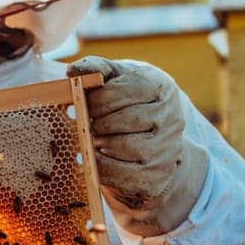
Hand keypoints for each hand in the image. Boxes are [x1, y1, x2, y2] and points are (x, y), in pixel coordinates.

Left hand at [68, 56, 208, 234]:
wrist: (151, 142)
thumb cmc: (126, 103)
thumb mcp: (116, 80)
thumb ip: (96, 69)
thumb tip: (73, 70)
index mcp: (161, 87)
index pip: (131, 89)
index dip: (101, 98)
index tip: (86, 104)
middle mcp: (171, 117)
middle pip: (129, 119)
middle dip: (100, 122)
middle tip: (88, 125)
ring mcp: (168, 148)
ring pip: (129, 146)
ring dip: (102, 144)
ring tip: (93, 140)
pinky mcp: (158, 175)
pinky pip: (126, 175)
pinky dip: (104, 168)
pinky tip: (98, 158)